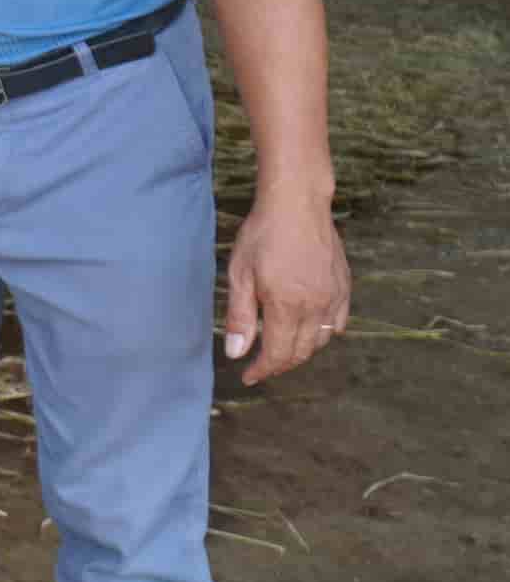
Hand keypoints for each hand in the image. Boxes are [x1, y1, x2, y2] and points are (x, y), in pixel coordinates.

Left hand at [223, 192, 350, 384]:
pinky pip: (339, 323)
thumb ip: (240, 317)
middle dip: (280, 365)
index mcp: (287, 306)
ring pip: (322, 341)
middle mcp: (316, 307)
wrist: (298, 204)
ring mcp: (334, 297)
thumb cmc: (263, 235)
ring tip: (281, 351)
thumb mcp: (240, 274)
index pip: (278, 354)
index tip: (248, 377)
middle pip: (301, 352)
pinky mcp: (344, 287)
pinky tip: (311, 332)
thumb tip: (237, 353)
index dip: (262, 370)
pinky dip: (325, 334)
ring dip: (301, 352)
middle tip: (261, 367)